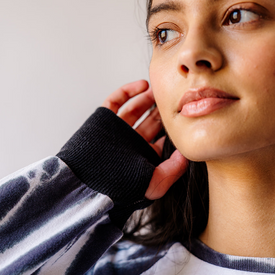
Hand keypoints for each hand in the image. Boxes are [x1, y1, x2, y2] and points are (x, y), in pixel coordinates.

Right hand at [102, 80, 188, 199]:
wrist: (88, 182)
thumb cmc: (119, 188)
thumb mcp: (154, 184)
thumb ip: (173, 171)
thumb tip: (186, 155)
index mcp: (142, 158)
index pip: (160, 141)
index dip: (172, 129)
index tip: (183, 116)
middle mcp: (131, 143)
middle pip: (149, 122)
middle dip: (161, 111)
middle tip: (173, 98)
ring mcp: (117, 130)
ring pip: (135, 109)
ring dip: (147, 98)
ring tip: (160, 90)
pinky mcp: (103, 119)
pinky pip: (116, 101)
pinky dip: (128, 91)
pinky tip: (143, 86)